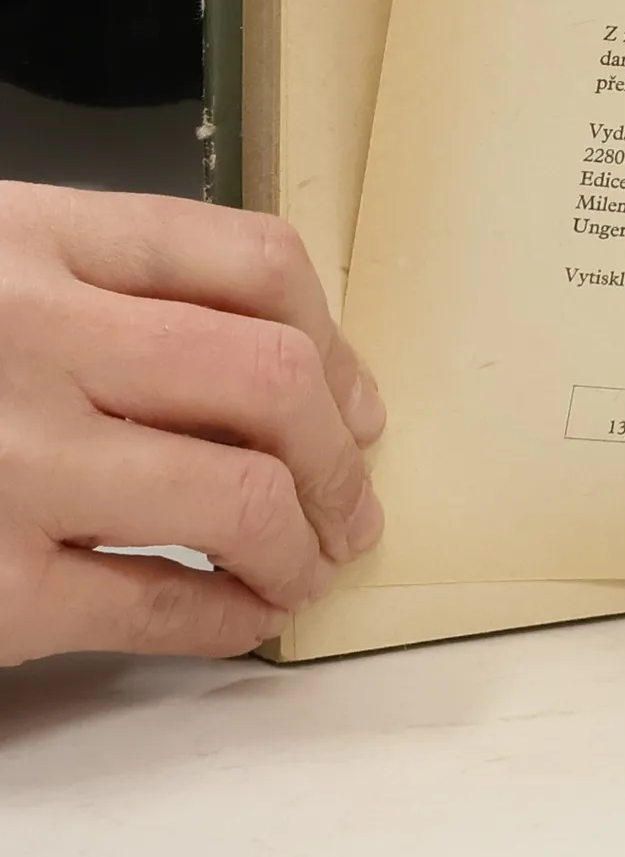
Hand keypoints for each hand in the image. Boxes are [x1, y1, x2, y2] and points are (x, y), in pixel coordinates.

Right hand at [0, 183, 384, 664]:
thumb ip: (99, 282)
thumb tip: (277, 361)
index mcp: (36, 237)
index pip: (253, 258)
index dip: (337, 340)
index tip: (357, 399)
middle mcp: (33, 336)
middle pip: (272, 378)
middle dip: (339, 453)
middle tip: (353, 498)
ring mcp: (8, 461)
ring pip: (239, 494)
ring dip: (306, 541)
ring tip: (311, 563)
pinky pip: (155, 603)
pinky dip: (228, 618)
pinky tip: (242, 616)